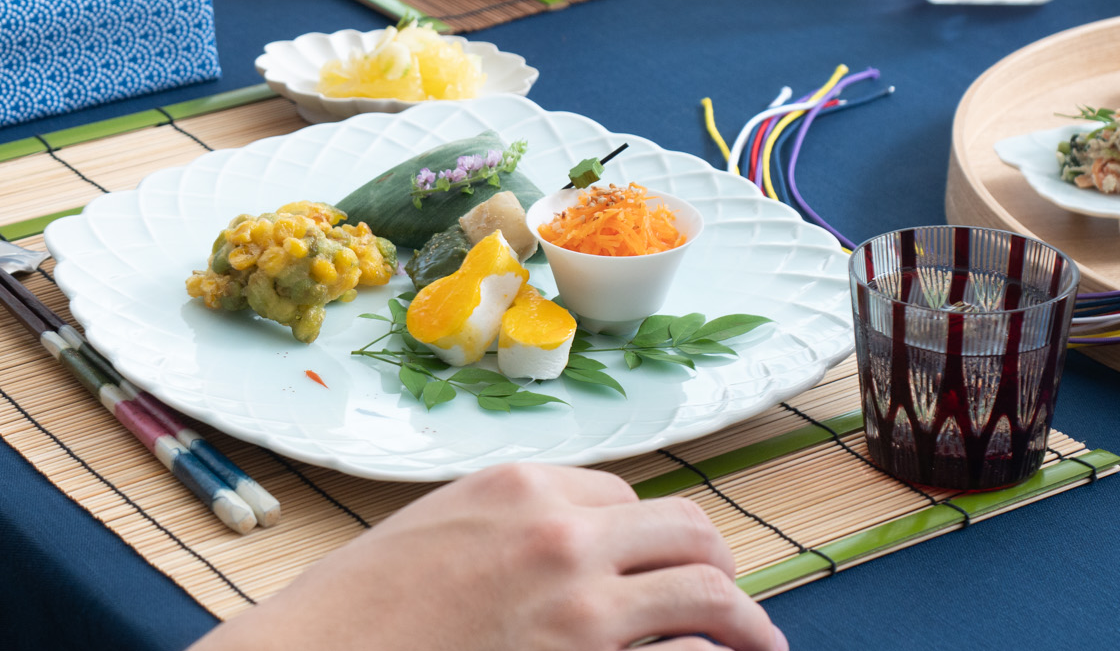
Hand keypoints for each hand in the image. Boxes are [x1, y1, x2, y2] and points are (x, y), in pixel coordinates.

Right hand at [191, 462, 787, 650]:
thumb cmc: (361, 608)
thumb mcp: (437, 529)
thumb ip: (507, 525)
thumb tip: (570, 541)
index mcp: (519, 485)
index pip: (622, 495)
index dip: (644, 534)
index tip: (655, 561)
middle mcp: (562, 532)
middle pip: (685, 529)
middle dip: (714, 564)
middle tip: (729, 600)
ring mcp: (582, 604)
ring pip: (708, 591)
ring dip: (743, 620)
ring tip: (758, 645)